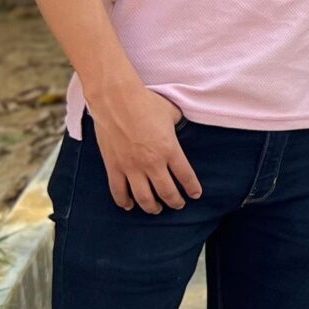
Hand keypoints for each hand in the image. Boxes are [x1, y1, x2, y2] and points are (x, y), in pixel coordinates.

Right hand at [88, 84, 200, 212]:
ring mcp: (131, 167)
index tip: (195, 195)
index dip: (192, 189)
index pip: (186, 176)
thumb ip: (179, 125)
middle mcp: (152, 162)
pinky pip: (119, 191)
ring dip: (152, 207)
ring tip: (157, 209)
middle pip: (167, 192)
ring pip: (144, 198)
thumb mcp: (171, 112)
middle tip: (178, 205)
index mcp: (169, 149)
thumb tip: (182, 128)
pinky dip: (124, 202)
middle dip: (175, 202)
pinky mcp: (113, 166)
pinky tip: (129, 205)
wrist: (115, 99)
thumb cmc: (145, 102)